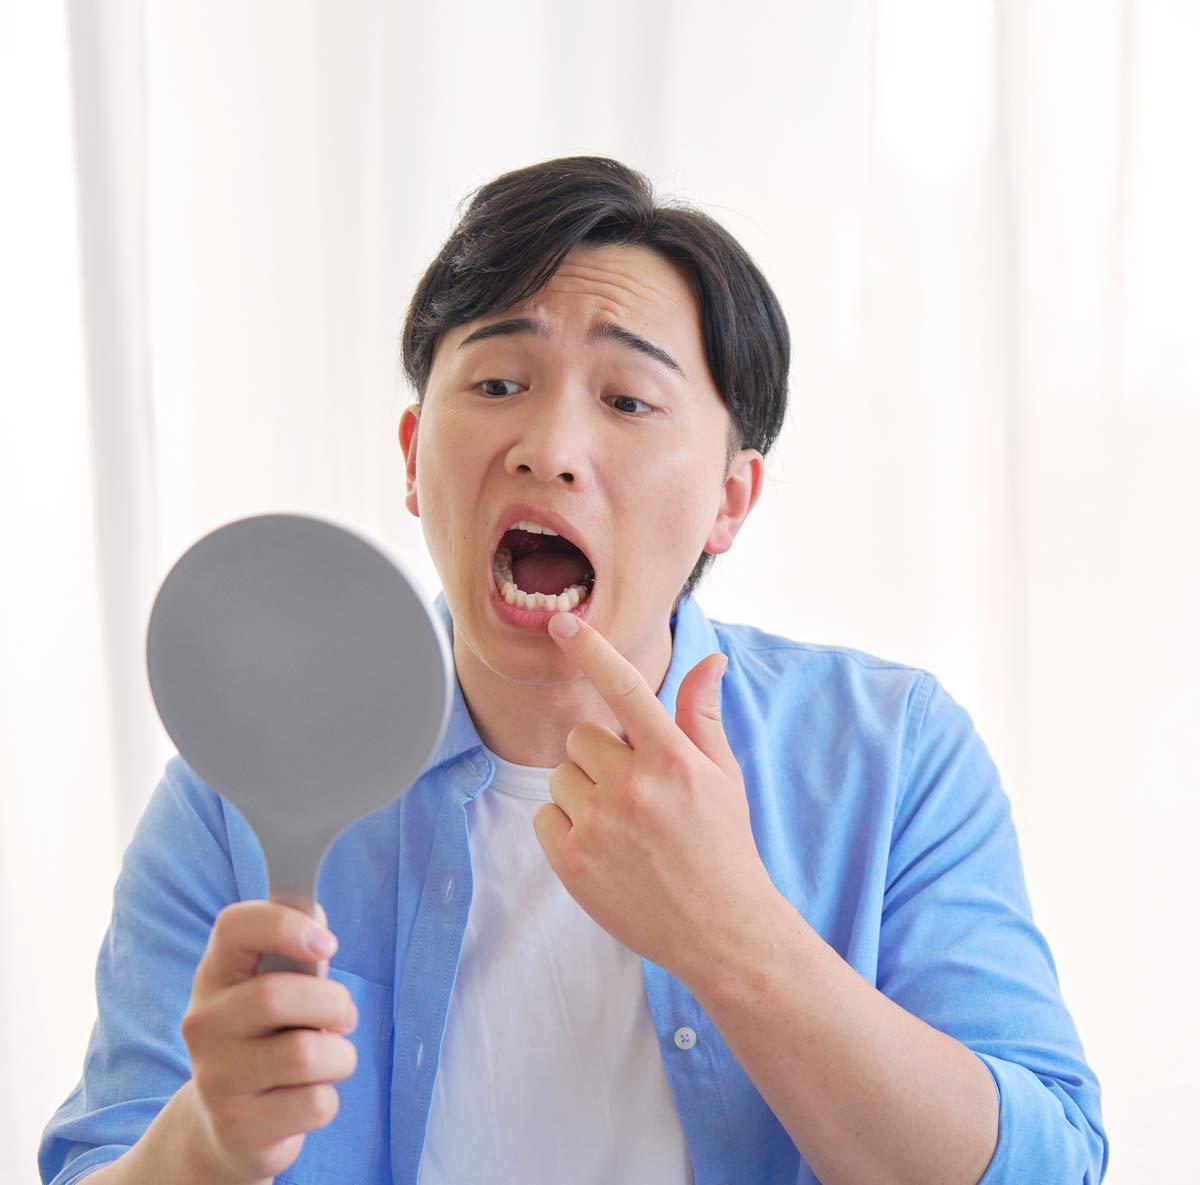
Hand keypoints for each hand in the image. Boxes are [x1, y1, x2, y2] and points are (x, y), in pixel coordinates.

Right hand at [178, 901, 357, 1184]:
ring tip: (327, 1058)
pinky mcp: (239, 1129)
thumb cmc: (267, 1036)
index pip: (233, 927)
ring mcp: (216, 1080)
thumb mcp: (274, 987)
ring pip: (305, 1054)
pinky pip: (315, 1103)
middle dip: (333, 1003)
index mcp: (215, 976)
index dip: (285, 924)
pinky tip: (304, 1098)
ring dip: (339, 1055)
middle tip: (342, 1016)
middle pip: (275, 995)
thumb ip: (296, 953)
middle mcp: (204, 1025)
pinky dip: (327, 1097)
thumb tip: (318, 930)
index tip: (327, 944)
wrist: (228, 1124)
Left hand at [533, 612, 777, 985]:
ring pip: (562, 775)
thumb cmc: (724, 845)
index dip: (591, 650)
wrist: (722, 930)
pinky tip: (603, 850)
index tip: (562, 622)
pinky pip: (545, 816)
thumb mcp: (723, 775)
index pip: (624, 689)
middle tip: (635, 792)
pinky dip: (566, 827)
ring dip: (583, 792)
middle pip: (583, 736)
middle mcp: (634, 787)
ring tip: (622, 826)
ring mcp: (600, 826)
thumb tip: (710, 660)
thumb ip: (701, 716)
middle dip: (602, 756)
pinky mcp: (573, 862)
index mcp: (673, 758)